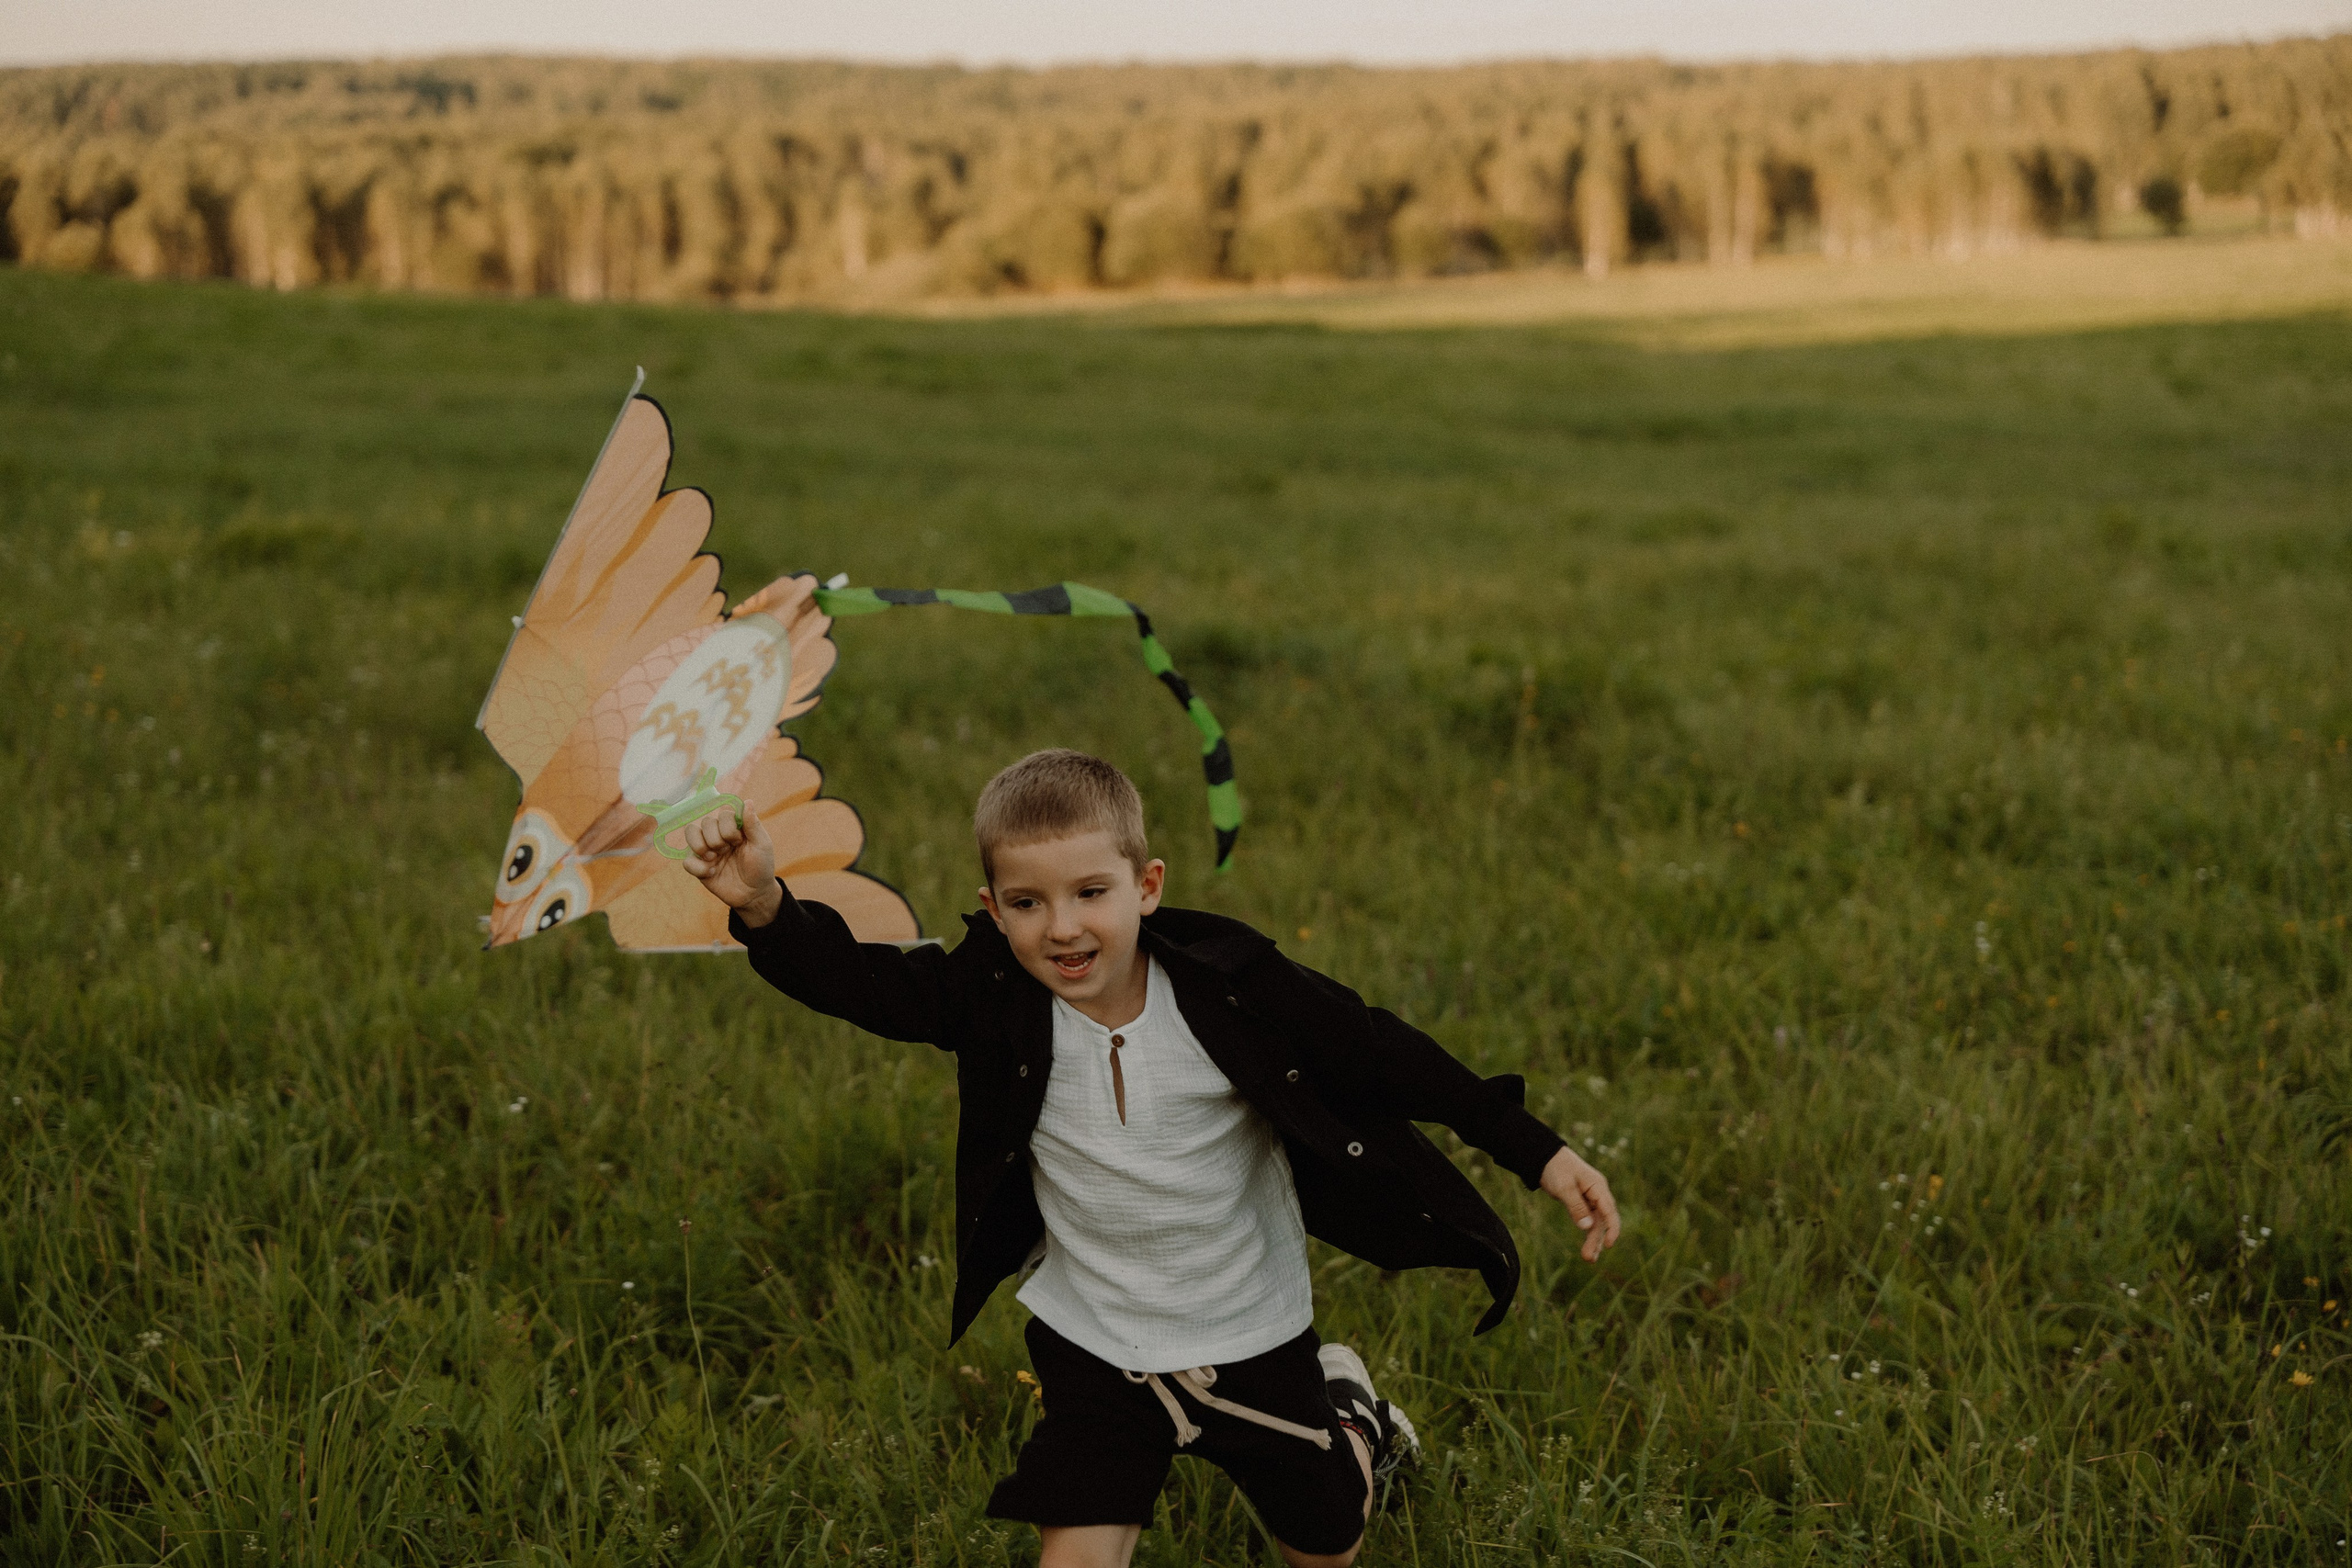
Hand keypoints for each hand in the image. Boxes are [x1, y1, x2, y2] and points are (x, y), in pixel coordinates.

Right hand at [680, 804, 782, 925]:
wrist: (754, 894)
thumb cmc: (761, 866)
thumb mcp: (762, 845)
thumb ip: (753, 824)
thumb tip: (748, 801)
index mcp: (733, 827)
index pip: (723, 813)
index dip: (729, 826)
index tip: (739, 841)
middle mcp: (718, 835)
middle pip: (706, 822)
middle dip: (717, 838)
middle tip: (728, 851)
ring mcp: (706, 850)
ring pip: (690, 833)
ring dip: (702, 846)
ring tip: (715, 859)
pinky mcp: (698, 867)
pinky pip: (686, 860)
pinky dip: (698, 867)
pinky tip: (712, 873)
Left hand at [1540, 1146, 1620, 1262]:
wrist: (1544, 1157)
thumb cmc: (1555, 1168)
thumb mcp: (1564, 1187)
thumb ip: (1576, 1206)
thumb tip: (1588, 1227)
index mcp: (1598, 1186)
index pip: (1609, 1210)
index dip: (1612, 1228)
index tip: (1608, 1244)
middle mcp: (1598, 1193)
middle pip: (1602, 1220)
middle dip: (1596, 1239)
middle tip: (1588, 1258)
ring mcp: (1591, 1198)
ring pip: (1596, 1223)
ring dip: (1593, 1240)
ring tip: (1588, 1259)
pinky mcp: (1582, 1203)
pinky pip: (1589, 1221)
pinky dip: (1588, 1233)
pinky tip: (1588, 1249)